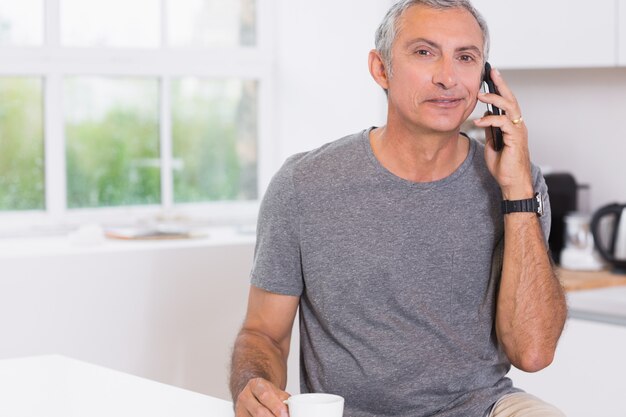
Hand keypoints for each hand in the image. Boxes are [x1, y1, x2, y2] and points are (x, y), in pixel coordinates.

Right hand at [234, 377, 289, 416]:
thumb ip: (284, 399)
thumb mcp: (275, 391)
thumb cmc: (266, 393)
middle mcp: (245, 396)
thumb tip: (292, 409)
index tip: (285, 414)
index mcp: (255, 385)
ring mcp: (240, 409)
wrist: (253, 394)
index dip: (276, 407)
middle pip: (259, 411)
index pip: (265, 395)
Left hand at [474, 66, 533, 199]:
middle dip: (501, 84)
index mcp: (513, 125)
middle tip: (491, 72)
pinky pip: (503, 123)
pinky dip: (489, 120)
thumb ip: (490, 130)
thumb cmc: (504, 166)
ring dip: (494, 99)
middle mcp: (518, 125)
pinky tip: (478, 122)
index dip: (500, 89)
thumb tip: (485, 117)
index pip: (507, 102)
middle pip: (511, 99)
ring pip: (510, 107)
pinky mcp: (515, 138)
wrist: (511, 182)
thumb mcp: (492, 144)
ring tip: (480, 95)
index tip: (491, 76)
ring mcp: (518, 131)